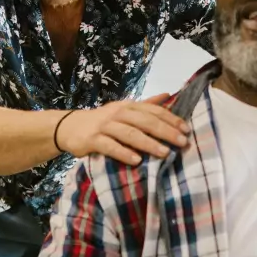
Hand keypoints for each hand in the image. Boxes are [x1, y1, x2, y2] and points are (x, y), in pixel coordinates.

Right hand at [57, 101, 190, 165]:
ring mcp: (105, 126)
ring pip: (129, 133)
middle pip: (145, 121)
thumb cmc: (103, 120)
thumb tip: (168, 95)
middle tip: (182, 142)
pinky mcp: (92, 139)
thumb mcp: (124, 109)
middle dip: (165, 131)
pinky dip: (124, 153)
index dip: (171, 119)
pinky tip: (137, 161)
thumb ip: (146, 105)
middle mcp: (118, 113)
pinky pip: (110, 146)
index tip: (187, 130)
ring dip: (148, 143)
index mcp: (128, 106)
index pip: (153, 110)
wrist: (69, 126)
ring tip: (165, 153)